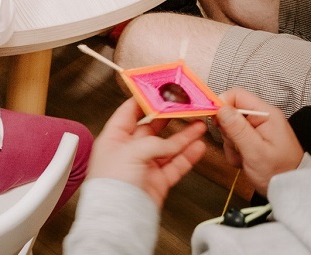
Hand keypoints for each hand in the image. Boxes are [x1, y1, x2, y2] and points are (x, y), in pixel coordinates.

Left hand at [87, 98, 206, 208]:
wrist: (119, 219)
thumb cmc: (111, 187)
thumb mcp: (130, 152)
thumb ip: (153, 143)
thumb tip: (168, 143)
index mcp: (113, 139)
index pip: (128, 112)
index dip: (144, 101)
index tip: (159, 91)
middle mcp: (128, 151)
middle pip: (151, 129)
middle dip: (169, 118)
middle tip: (183, 108)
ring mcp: (143, 167)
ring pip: (167, 147)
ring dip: (184, 136)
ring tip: (198, 125)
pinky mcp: (156, 181)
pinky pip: (175, 165)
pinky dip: (187, 156)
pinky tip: (197, 147)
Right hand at [216, 89, 302, 196]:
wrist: (290, 190)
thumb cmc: (279, 172)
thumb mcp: (255, 152)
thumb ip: (237, 129)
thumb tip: (221, 108)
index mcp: (266, 114)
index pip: (237, 95)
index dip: (222, 104)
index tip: (215, 121)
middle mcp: (261, 118)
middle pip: (231, 112)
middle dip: (227, 131)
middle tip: (237, 147)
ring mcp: (257, 129)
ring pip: (230, 127)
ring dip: (230, 144)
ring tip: (243, 157)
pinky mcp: (252, 139)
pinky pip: (233, 139)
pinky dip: (234, 151)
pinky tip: (244, 161)